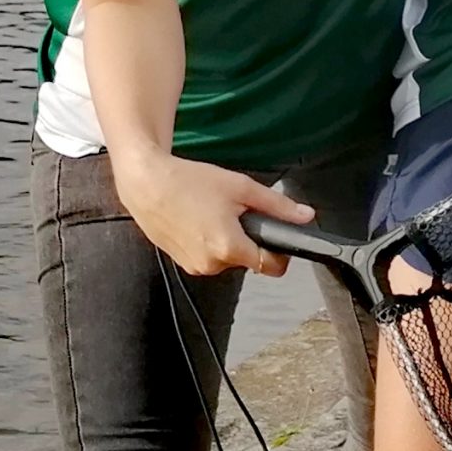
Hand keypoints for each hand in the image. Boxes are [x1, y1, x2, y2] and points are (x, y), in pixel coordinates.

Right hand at [111, 150, 308, 277]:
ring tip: (213, 213)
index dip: (282, 253)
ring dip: (229, 240)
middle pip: (249, 260)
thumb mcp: (241, 188)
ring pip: (229, 258)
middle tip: (236, 212)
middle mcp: (211, 264)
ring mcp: (195, 266)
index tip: (280, 238)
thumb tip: (305, 216)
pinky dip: (211, 242)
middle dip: (250, 238)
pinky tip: (200, 220)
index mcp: (229, 247)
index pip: (272, 267)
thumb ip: (277, 206)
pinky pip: (209, 257)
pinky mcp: (182, 263)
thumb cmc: (189, 182)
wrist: (146, 184)